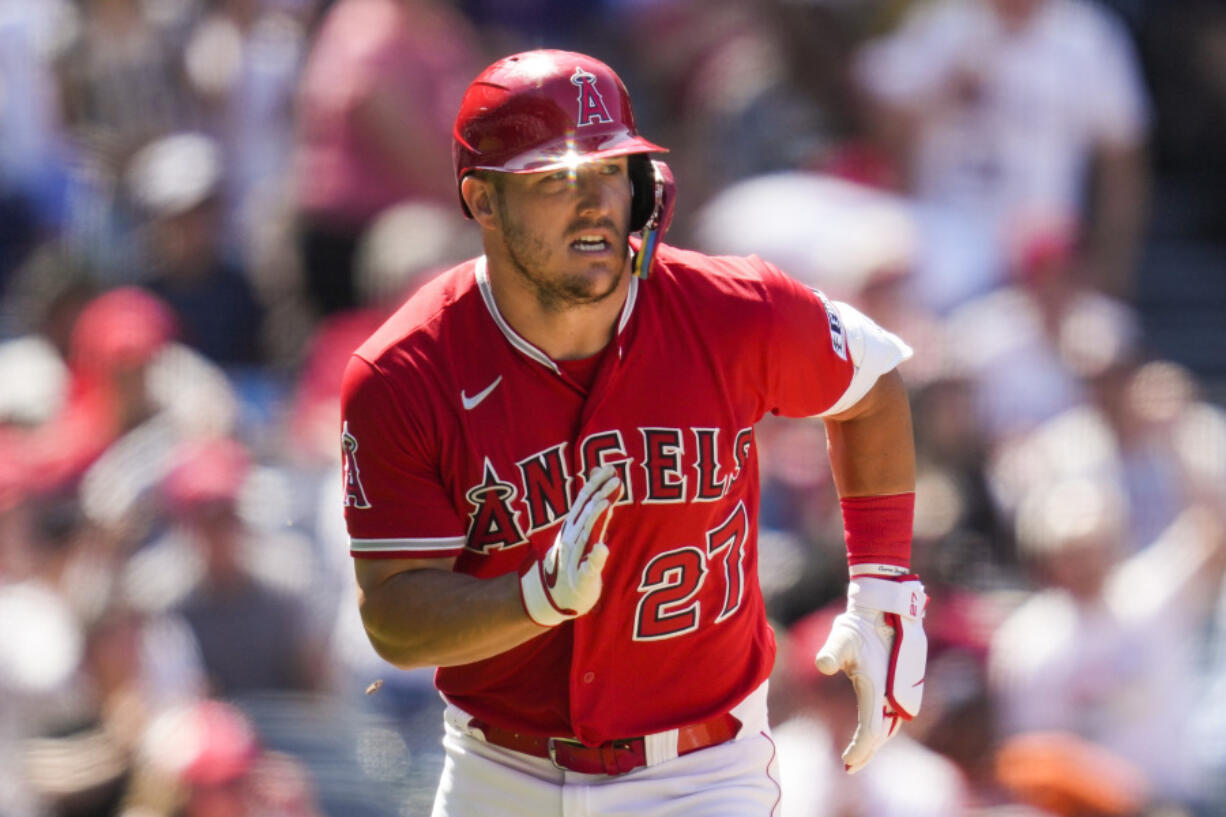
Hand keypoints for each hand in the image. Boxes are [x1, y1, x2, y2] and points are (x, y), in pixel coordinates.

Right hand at [519, 466, 620, 626]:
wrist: (557, 598)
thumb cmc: (574, 562)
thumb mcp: (586, 533)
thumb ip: (597, 510)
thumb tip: (606, 481)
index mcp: (574, 527)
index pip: (585, 501)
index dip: (596, 484)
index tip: (610, 468)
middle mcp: (572, 539)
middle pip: (585, 512)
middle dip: (598, 494)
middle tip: (615, 478)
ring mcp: (575, 558)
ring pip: (584, 534)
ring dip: (594, 518)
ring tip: (606, 502)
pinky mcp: (582, 578)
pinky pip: (587, 567)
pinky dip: (594, 558)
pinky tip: (602, 548)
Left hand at [815, 575, 927, 773]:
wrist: (886, 608)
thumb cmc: (860, 624)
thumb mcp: (841, 636)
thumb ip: (831, 652)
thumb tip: (823, 665)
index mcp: (877, 689)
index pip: (870, 731)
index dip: (859, 749)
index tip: (846, 763)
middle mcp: (892, 693)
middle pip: (881, 734)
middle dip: (866, 752)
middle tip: (850, 766)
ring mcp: (900, 690)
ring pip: (889, 725)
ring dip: (876, 740)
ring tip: (859, 754)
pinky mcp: (901, 685)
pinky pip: (893, 714)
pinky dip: (883, 727)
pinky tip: (873, 731)